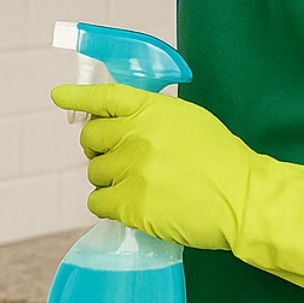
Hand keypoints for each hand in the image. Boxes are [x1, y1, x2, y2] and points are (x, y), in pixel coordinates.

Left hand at [52, 81, 303, 302]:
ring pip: (94, 173)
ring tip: (136, 187)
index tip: (58, 95)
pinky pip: (98, 203)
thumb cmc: (224, 160)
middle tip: (119, 161)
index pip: (106, 97)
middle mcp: (137, 135)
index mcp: (153, 109)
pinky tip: (129, 206)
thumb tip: (124, 122)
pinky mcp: (131, 204)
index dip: (79, 96)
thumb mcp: (189, 121)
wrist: (244, 198)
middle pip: (91, 139)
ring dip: (108, 180)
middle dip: (99, 149)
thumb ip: (154, 116)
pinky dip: (108, 206)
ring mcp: (132, 170)